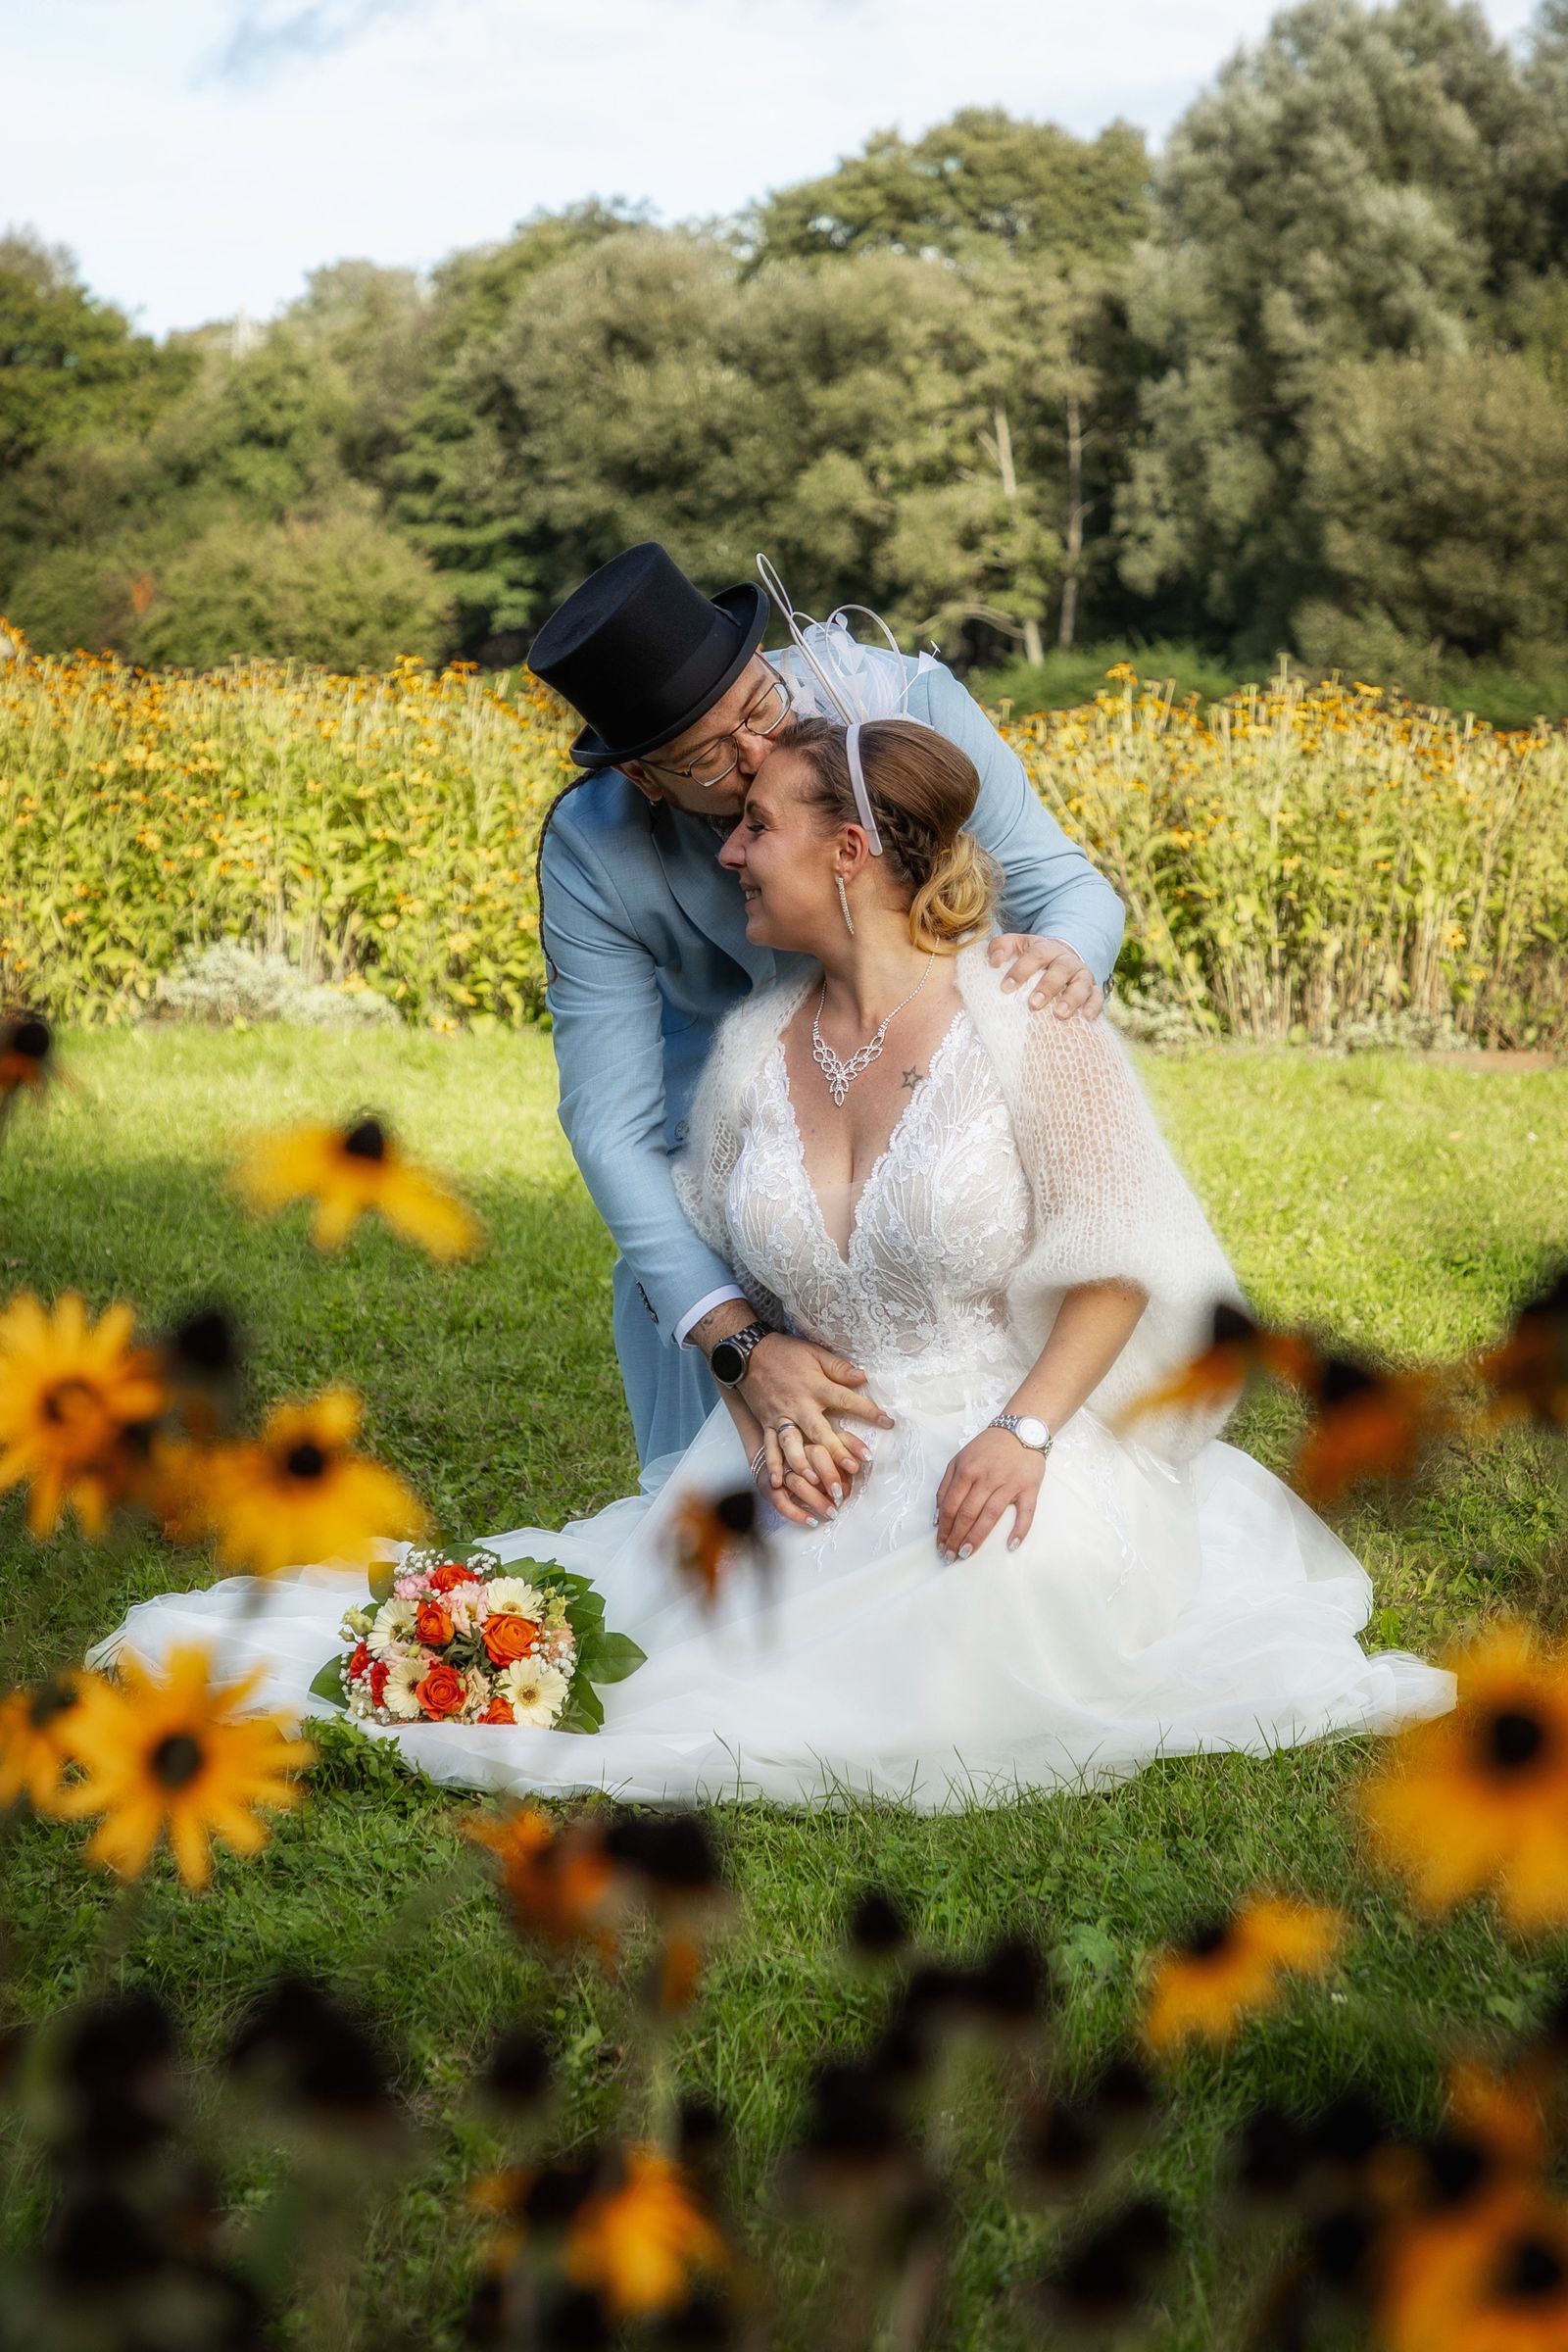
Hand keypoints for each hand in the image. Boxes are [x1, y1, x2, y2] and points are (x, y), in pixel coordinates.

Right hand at [742, 1333, 892, 1518]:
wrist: (747, 1353)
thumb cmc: (785, 1353)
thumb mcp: (814, 1353)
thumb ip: (838, 1367)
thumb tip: (863, 1376)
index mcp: (814, 1387)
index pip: (846, 1400)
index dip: (868, 1411)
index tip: (888, 1422)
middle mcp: (799, 1405)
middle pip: (820, 1431)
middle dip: (836, 1451)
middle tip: (854, 1469)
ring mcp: (781, 1417)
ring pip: (793, 1445)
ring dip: (805, 1465)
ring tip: (817, 1483)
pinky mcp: (767, 1423)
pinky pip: (769, 1447)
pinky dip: (773, 1465)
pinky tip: (778, 1483)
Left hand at [934, 1428, 1044, 1561]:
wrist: (1020, 1430)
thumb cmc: (987, 1448)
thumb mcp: (959, 1459)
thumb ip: (946, 1486)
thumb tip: (938, 1517)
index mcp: (967, 1471)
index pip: (951, 1506)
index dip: (944, 1529)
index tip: (941, 1545)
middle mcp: (986, 1477)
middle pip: (968, 1514)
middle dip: (956, 1538)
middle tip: (950, 1556)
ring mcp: (1009, 1483)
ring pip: (991, 1515)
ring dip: (977, 1537)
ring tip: (966, 1554)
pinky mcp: (1029, 1488)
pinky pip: (1026, 1512)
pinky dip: (1019, 1529)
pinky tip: (1011, 1545)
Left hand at [989, 933, 1103, 1021]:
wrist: (1061, 958)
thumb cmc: (1033, 957)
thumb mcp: (1017, 946)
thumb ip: (1001, 947)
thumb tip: (994, 960)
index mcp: (1046, 948)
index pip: (1035, 954)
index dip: (1021, 969)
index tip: (1006, 987)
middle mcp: (1066, 959)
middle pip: (1060, 969)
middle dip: (1047, 986)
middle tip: (1033, 1004)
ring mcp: (1081, 974)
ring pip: (1081, 983)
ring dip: (1071, 998)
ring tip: (1059, 1014)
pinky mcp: (1093, 989)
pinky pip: (1097, 996)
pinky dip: (1093, 1006)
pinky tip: (1086, 1018)